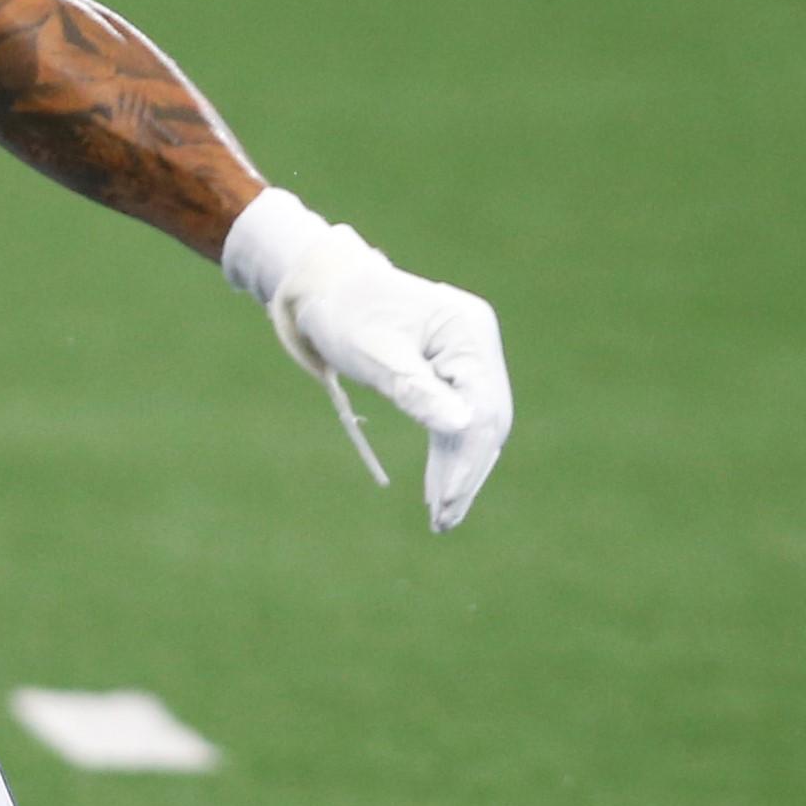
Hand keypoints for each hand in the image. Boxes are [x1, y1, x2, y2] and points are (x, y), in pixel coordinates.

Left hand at [227, 190, 513, 531]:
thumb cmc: (341, 312)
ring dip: (459, 469)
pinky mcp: (451, 367)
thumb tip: (463, 426)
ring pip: (475, 423)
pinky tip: (439, 487)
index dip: (466, 459)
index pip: (481, 407)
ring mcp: (467, 354)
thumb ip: (415, 389)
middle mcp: (476, 341)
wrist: (320, 284)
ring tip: (442, 518)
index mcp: (466, 330)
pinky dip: (449, 451)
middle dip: (464, 472)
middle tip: (443, 521)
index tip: (443, 501)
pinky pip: (458, 416)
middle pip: (485, 419)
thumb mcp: (371, 353)